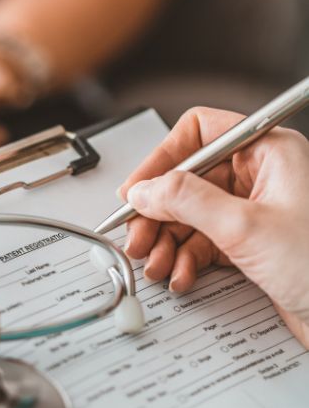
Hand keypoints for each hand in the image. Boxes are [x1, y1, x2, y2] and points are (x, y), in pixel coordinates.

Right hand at [120, 107, 308, 346]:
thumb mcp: (245, 227)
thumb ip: (186, 200)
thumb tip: (144, 190)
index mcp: (270, 152)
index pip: (200, 133)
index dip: (163, 160)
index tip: (137, 190)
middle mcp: (261, 176)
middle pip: (188, 179)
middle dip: (158, 212)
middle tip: (137, 236)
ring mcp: (255, 210)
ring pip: (191, 213)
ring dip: (166, 240)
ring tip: (157, 263)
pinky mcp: (251, 243)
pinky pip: (203, 241)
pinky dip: (185, 258)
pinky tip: (182, 274)